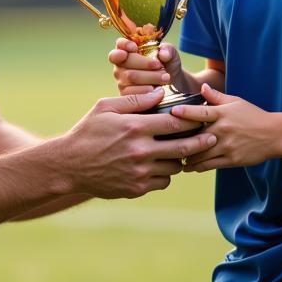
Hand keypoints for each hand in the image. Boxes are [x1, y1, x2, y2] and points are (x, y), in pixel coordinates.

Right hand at [62, 88, 217, 198]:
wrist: (69, 166)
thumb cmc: (87, 132)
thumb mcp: (105, 108)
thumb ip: (134, 100)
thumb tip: (160, 93)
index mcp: (135, 127)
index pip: (175, 122)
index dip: (193, 119)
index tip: (203, 117)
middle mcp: (140, 151)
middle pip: (183, 147)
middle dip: (202, 142)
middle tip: (212, 137)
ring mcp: (139, 172)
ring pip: (174, 167)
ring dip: (180, 159)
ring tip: (181, 151)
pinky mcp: (136, 188)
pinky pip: (163, 182)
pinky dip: (165, 174)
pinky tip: (160, 165)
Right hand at [108, 38, 182, 95]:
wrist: (171, 83)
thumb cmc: (166, 65)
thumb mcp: (170, 54)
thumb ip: (168, 50)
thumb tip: (163, 55)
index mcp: (129, 50)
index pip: (120, 44)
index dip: (124, 44)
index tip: (135, 47)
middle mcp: (121, 64)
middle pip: (126, 61)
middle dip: (145, 63)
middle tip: (160, 66)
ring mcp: (121, 80)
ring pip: (130, 77)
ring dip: (150, 77)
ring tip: (165, 78)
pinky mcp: (125, 94)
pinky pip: (132, 92)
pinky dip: (146, 91)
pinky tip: (156, 90)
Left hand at [170, 84, 279, 171]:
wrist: (274, 135)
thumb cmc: (253, 116)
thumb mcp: (236, 102)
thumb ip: (216, 97)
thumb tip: (201, 87)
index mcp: (223, 114)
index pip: (201, 112)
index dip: (185, 112)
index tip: (172, 112)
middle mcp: (223, 130)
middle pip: (196, 136)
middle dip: (179, 139)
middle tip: (164, 141)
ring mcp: (227, 146)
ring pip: (200, 154)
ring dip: (185, 156)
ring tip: (173, 156)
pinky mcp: (231, 160)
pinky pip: (209, 165)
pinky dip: (197, 166)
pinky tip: (188, 166)